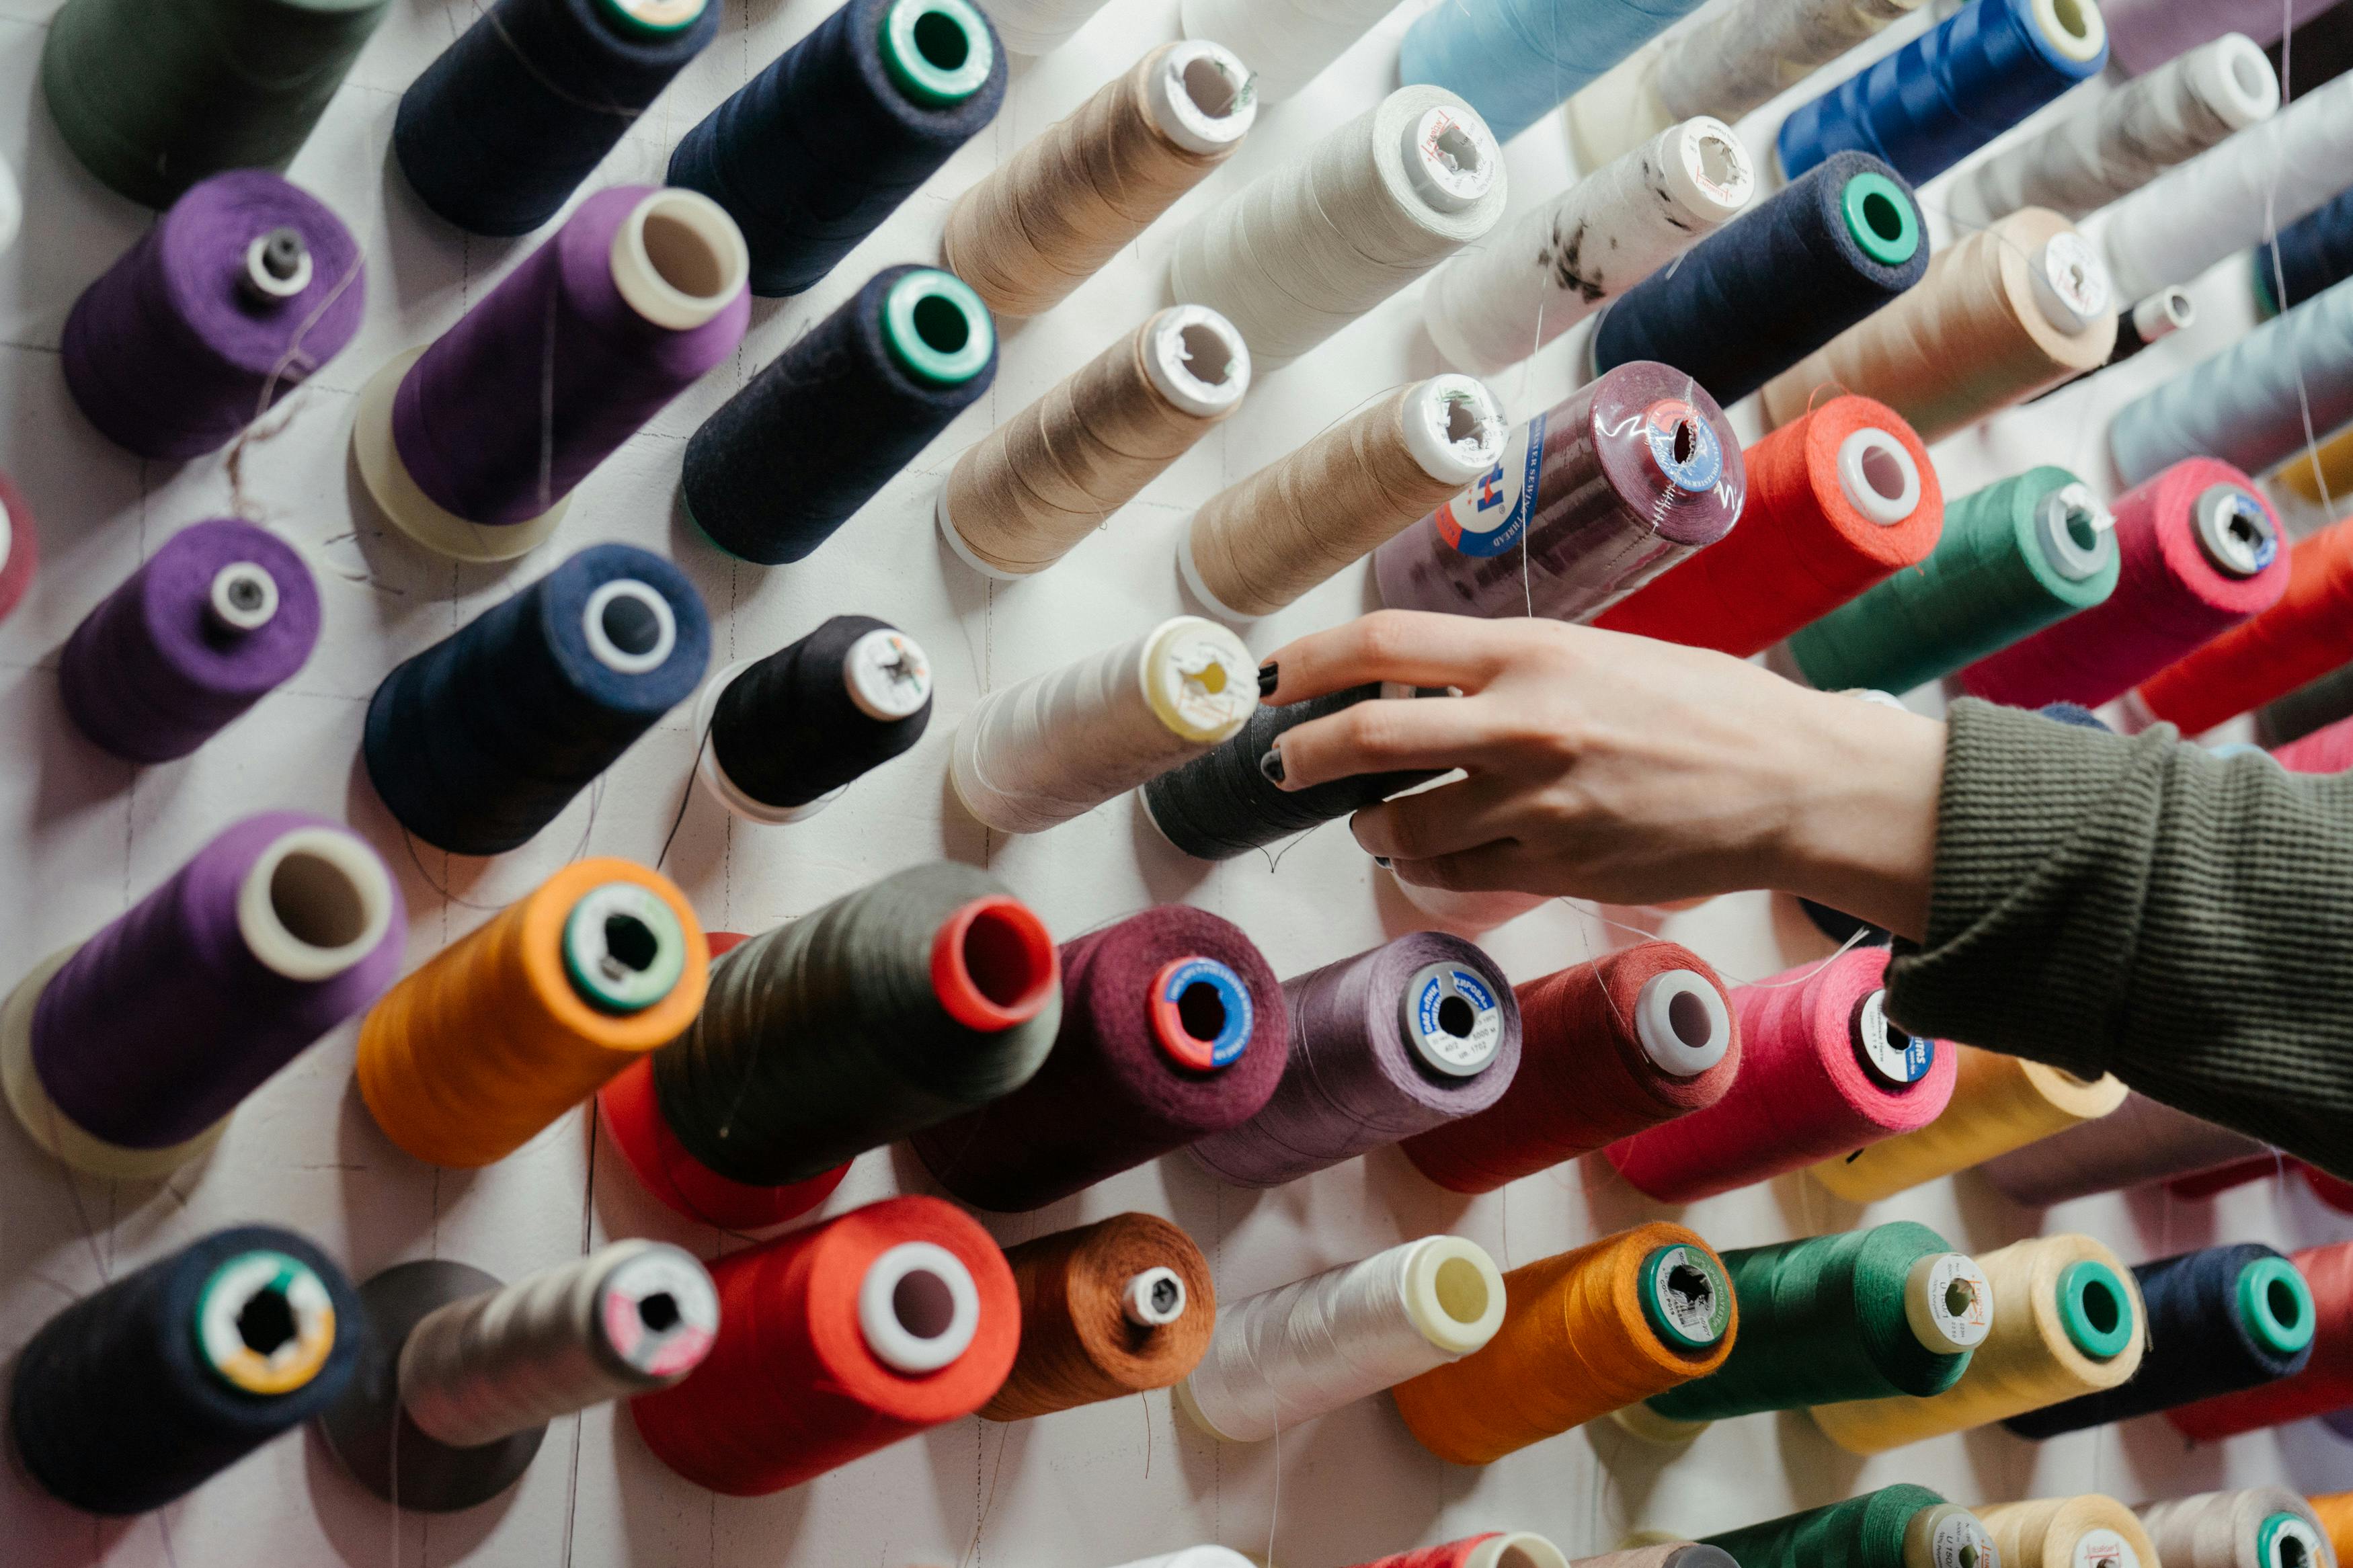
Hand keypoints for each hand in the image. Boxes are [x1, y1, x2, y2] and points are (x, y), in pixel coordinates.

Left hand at [1257, 611, 1944, 937]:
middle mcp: (1523, 724)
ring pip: (1401, 825)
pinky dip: (1424, 868)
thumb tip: (1432, 680)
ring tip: (1367, 819)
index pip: (1383, 645)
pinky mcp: (1555, 869)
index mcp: (1534, 652)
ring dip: (1366, 824)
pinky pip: (1454, 875)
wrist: (1796, 784)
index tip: (1273, 676)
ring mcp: (1536, 805)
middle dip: (1300, 754)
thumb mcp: (1605, 653)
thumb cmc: (1711, 707)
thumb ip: (1516, 668)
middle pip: (1366, 736)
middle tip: (1279, 762)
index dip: (1310, 660)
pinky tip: (1428, 855)